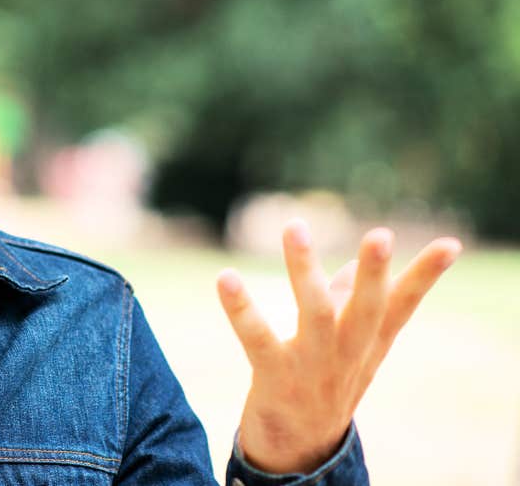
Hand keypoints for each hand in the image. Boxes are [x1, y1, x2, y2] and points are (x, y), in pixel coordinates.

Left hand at [216, 219, 460, 472]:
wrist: (299, 450)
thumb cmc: (325, 383)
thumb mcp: (349, 348)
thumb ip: (351, 304)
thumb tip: (353, 267)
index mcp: (369, 342)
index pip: (404, 305)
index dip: (427, 276)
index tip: (451, 244)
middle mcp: (348, 353)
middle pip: (367, 310)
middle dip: (375, 274)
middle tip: (381, 235)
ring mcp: (313, 366)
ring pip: (315, 313)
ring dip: (305, 270)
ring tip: (296, 228)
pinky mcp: (274, 376)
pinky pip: (257, 339)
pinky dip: (241, 308)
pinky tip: (226, 277)